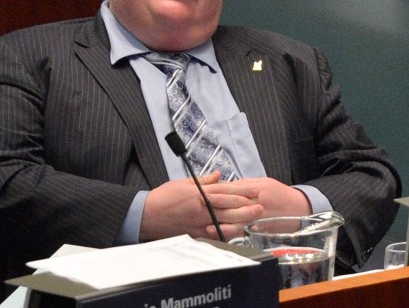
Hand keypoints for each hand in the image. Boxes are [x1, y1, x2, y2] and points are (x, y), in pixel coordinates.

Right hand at [139, 172, 261, 240]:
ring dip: (241, 220)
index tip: (255, 190)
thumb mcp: (183, 183)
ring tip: (254, 218)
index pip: (226, 190)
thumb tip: (218, 175)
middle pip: (229, 207)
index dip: (243, 190)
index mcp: (200, 193)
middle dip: (247, 206)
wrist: (147, 214)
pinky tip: (236, 233)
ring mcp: (199, 222)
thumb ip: (203, 180)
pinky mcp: (195, 233)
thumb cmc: (163, 197)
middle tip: (261, 204)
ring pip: (225, 221)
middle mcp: (202, 208)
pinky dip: (226, 233)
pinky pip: (214, 234)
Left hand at [204, 177, 311, 239]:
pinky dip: (230, 236)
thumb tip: (226, 185)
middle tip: (198, 207)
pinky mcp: (258, 231)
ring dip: (220, 226)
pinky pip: (241, 235)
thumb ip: (244, 184)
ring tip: (205, 227)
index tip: (203, 191)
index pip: (233, 191)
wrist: (298, 209)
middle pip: (232, 207)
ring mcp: (256, 220)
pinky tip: (219, 237)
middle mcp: (255, 206)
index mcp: (255, 192)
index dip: (217, 192)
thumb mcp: (263, 182)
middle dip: (214, 207)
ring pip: (235, 224)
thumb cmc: (279, 194)